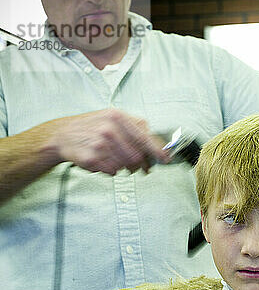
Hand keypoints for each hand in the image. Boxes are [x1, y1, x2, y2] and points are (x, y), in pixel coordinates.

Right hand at [46, 108, 169, 174]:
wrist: (63, 136)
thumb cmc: (91, 127)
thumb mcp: (112, 118)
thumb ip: (136, 127)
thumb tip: (157, 144)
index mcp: (117, 117)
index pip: (144, 138)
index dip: (157, 151)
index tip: (166, 159)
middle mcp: (110, 129)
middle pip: (137, 156)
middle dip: (140, 164)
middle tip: (138, 167)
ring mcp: (100, 144)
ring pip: (126, 166)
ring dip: (124, 167)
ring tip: (114, 160)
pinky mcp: (93, 159)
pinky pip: (113, 172)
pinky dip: (111, 170)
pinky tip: (103, 162)